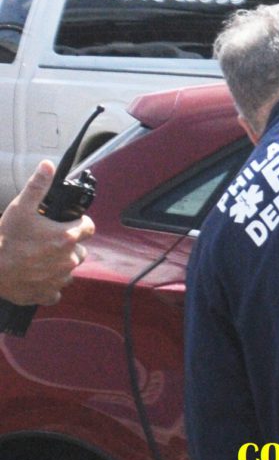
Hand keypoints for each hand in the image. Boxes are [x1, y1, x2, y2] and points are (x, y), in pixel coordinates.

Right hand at [0, 162, 94, 306]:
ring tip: (37, 257)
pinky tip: (34, 275)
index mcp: (67, 237)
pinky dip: (48, 283)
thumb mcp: (20, 207)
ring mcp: (61, 279)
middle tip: (46, 241)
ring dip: (58, 263)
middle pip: (79, 249)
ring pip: (68, 268)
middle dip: (67, 244)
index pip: (88, 227)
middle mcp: (69, 259)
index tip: (68, 223)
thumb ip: (37, 186)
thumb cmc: (5, 238)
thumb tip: (48, 165)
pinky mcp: (50, 293)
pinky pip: (56, 289)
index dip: (79, 223)